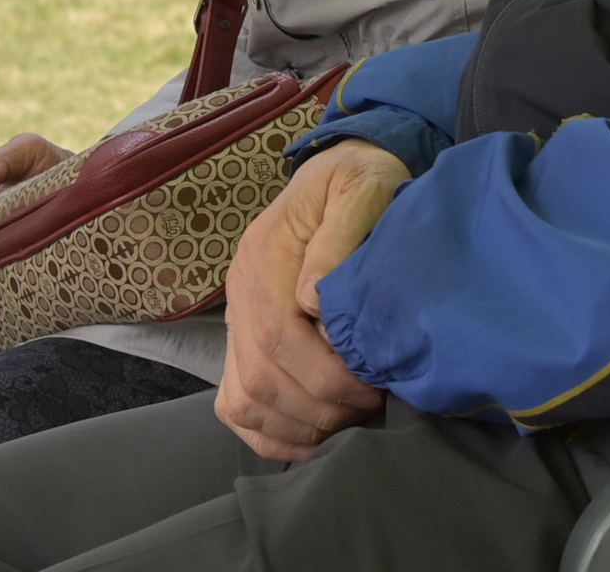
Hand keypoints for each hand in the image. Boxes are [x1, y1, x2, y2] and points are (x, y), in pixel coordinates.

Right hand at [216, 143, 407, 461]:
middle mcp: (240, 291)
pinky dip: (269, 432)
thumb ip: (341, 233)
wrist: (342, 172)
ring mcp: (237, 317)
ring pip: (246, 398)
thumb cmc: (361, 182)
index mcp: (264, 255)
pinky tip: (309, 438)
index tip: (373, 385)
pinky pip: (236, 403)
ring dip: (298, 425)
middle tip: (371, 407)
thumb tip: (313, 299)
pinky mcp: (243, 337)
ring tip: (347, 421)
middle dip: (322, 407)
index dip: (326, 377)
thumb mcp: (363, 188)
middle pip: (263, 376)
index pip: (279, 337)